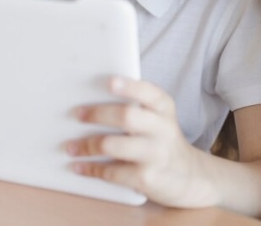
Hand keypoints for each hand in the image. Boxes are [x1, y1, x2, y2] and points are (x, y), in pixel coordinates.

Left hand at [66, 77, 217, 207]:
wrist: (190, 177)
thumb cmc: (161, 140)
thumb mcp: (158, 118)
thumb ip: (134, 106)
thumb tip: (89, 100)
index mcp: (164, 108)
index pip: (149, 93)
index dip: (130, 87)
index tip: (110, 81)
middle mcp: (163, 129)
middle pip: (127, 117)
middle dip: (98, 114)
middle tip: (78, 114)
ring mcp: (156, 155)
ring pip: (114, 146)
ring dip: (87, 146)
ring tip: (70, 146)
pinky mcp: (147, 179)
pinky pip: (113, 173)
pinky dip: (91, 169)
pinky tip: (79, 167)